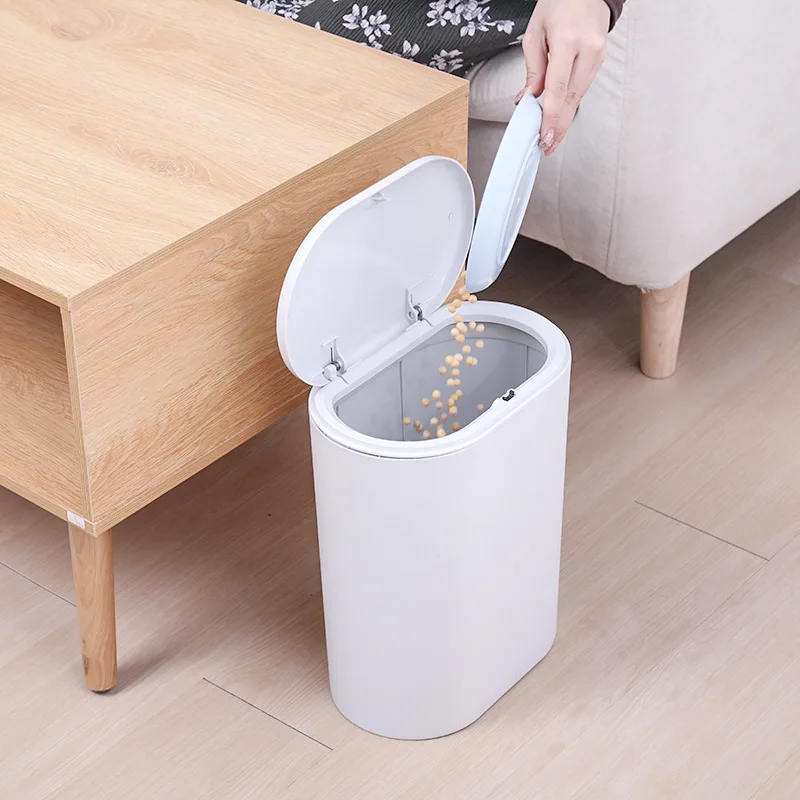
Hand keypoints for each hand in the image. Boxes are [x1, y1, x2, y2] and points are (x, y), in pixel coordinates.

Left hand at [517, 0, 609, 154]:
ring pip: (579, 94)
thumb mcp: (535, 32)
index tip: (546, 136)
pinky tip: (562, 114)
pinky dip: (571, 102)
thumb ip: (533, 68)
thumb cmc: (558, 4)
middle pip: (572, 97)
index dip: (553, 116)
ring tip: (552, 135)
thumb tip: (527, 98)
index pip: (558, 88)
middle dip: (560, 125)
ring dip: (566, 117)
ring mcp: (598, 54)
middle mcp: (588, 49)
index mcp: (568, 41)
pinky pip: (583, 85)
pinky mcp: (601, 59)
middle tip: (548, 145)